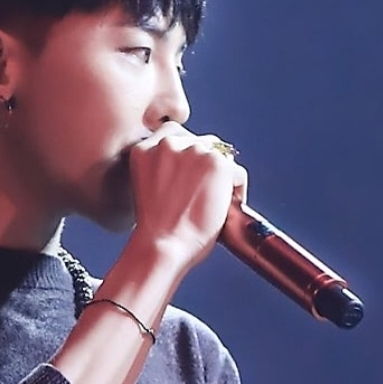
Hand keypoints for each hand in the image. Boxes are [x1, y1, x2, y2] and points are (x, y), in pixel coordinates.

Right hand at [128, 121, 247, 271]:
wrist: (162, 246)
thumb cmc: (154, 230)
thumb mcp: (148, 188)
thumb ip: (163, 169)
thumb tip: (191, 170)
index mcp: (145, 149)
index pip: (174, 137)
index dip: (186, 159)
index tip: (190, 177)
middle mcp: (168, 143)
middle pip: (200, 144)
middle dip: (204, 167)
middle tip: (204, 193)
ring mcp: (194, 151)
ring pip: (220, 157)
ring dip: (221, 178)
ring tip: (215, 203)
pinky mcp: (217, 163)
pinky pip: (237, 173)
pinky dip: (237, 191)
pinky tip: (225, 210)